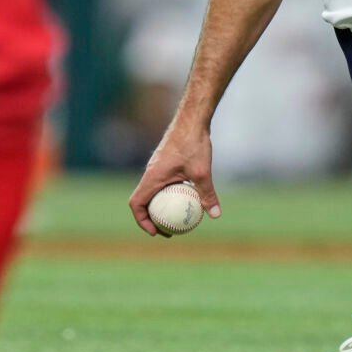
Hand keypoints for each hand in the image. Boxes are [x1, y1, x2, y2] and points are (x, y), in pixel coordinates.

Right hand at [128, 119, 219, 237]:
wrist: (192, 119)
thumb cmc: (193, 143)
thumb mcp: (202, 171)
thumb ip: (207, 194)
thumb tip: (215, 215)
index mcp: (152, 177)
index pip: (136, 203)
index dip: (141, 221)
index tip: (155, 232)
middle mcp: (150, 173)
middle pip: (143, 201)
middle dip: (151, 219)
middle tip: (167, 231)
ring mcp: (156, 167)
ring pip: (152, 192)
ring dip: (159, 207)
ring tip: (176, 219)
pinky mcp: (164, 163)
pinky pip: (161, 184)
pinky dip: (168, 195)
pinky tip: (187, 198)